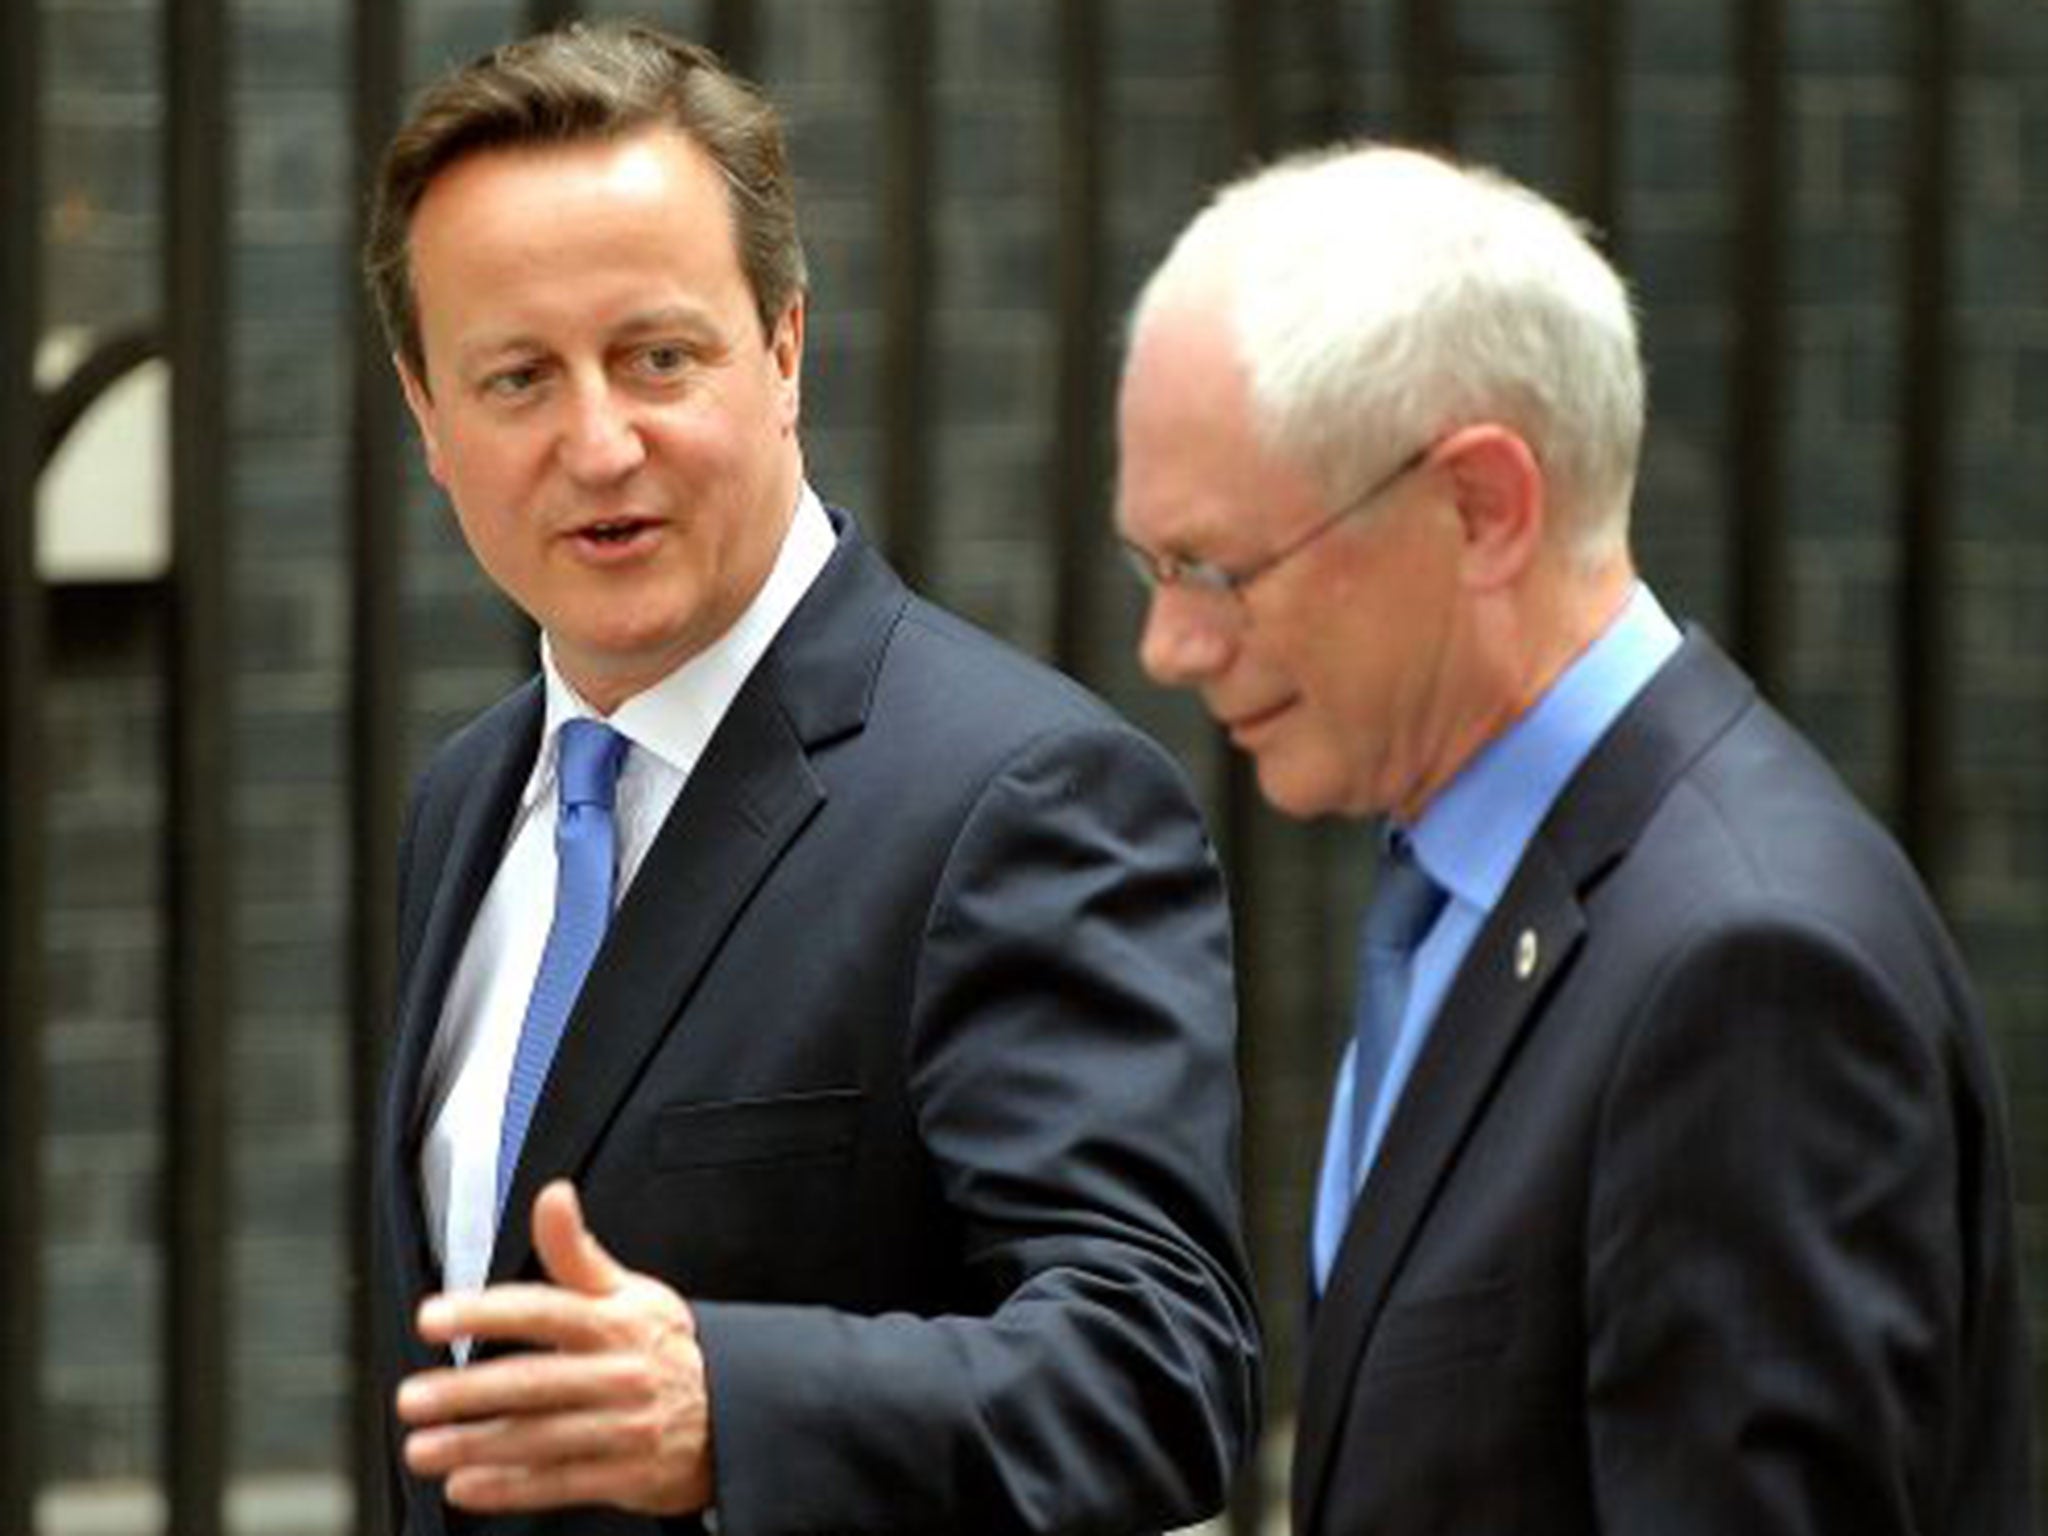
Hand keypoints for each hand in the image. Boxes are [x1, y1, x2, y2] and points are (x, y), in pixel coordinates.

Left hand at [395, 1180, 713, 1514]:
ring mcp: (626, 1426)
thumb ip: (576, 1251)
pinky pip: (561, 1483)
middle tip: (412, 1398)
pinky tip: (467, 1487)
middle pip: (534, 1382)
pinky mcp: (628, 1474)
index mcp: (616, 1321)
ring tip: (422, 1448)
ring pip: (540, 1438)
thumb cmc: (661, 1346)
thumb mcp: (630, 1290)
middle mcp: (621, 1373)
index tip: (432, 1317)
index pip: (544, 1310)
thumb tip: (552, 1196)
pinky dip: (510, 1488)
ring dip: (475, 1445)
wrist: (732, 1411)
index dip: (485, 1313)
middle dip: (466, 1392)